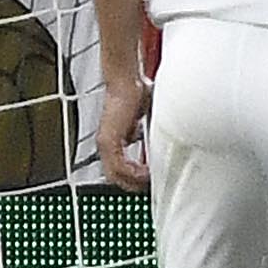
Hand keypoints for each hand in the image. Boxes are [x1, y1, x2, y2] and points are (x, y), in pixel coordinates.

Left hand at [97, 73, 151, 192]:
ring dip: (136, 181)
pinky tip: (147, 172)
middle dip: (135, 185)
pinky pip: (119, 167)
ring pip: (116, 176)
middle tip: (152, 186)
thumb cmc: (137, 95)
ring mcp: (106, 143)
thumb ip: (149, 134)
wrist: (127, 81)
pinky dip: (134, 173)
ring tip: (151, 180)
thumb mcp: (147, 121)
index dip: (135, 179)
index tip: (151, 180)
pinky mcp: (109, 141)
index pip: (120, 171)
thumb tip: (161, 143)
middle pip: (117, 178)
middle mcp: (106, 145)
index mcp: (114, 142)